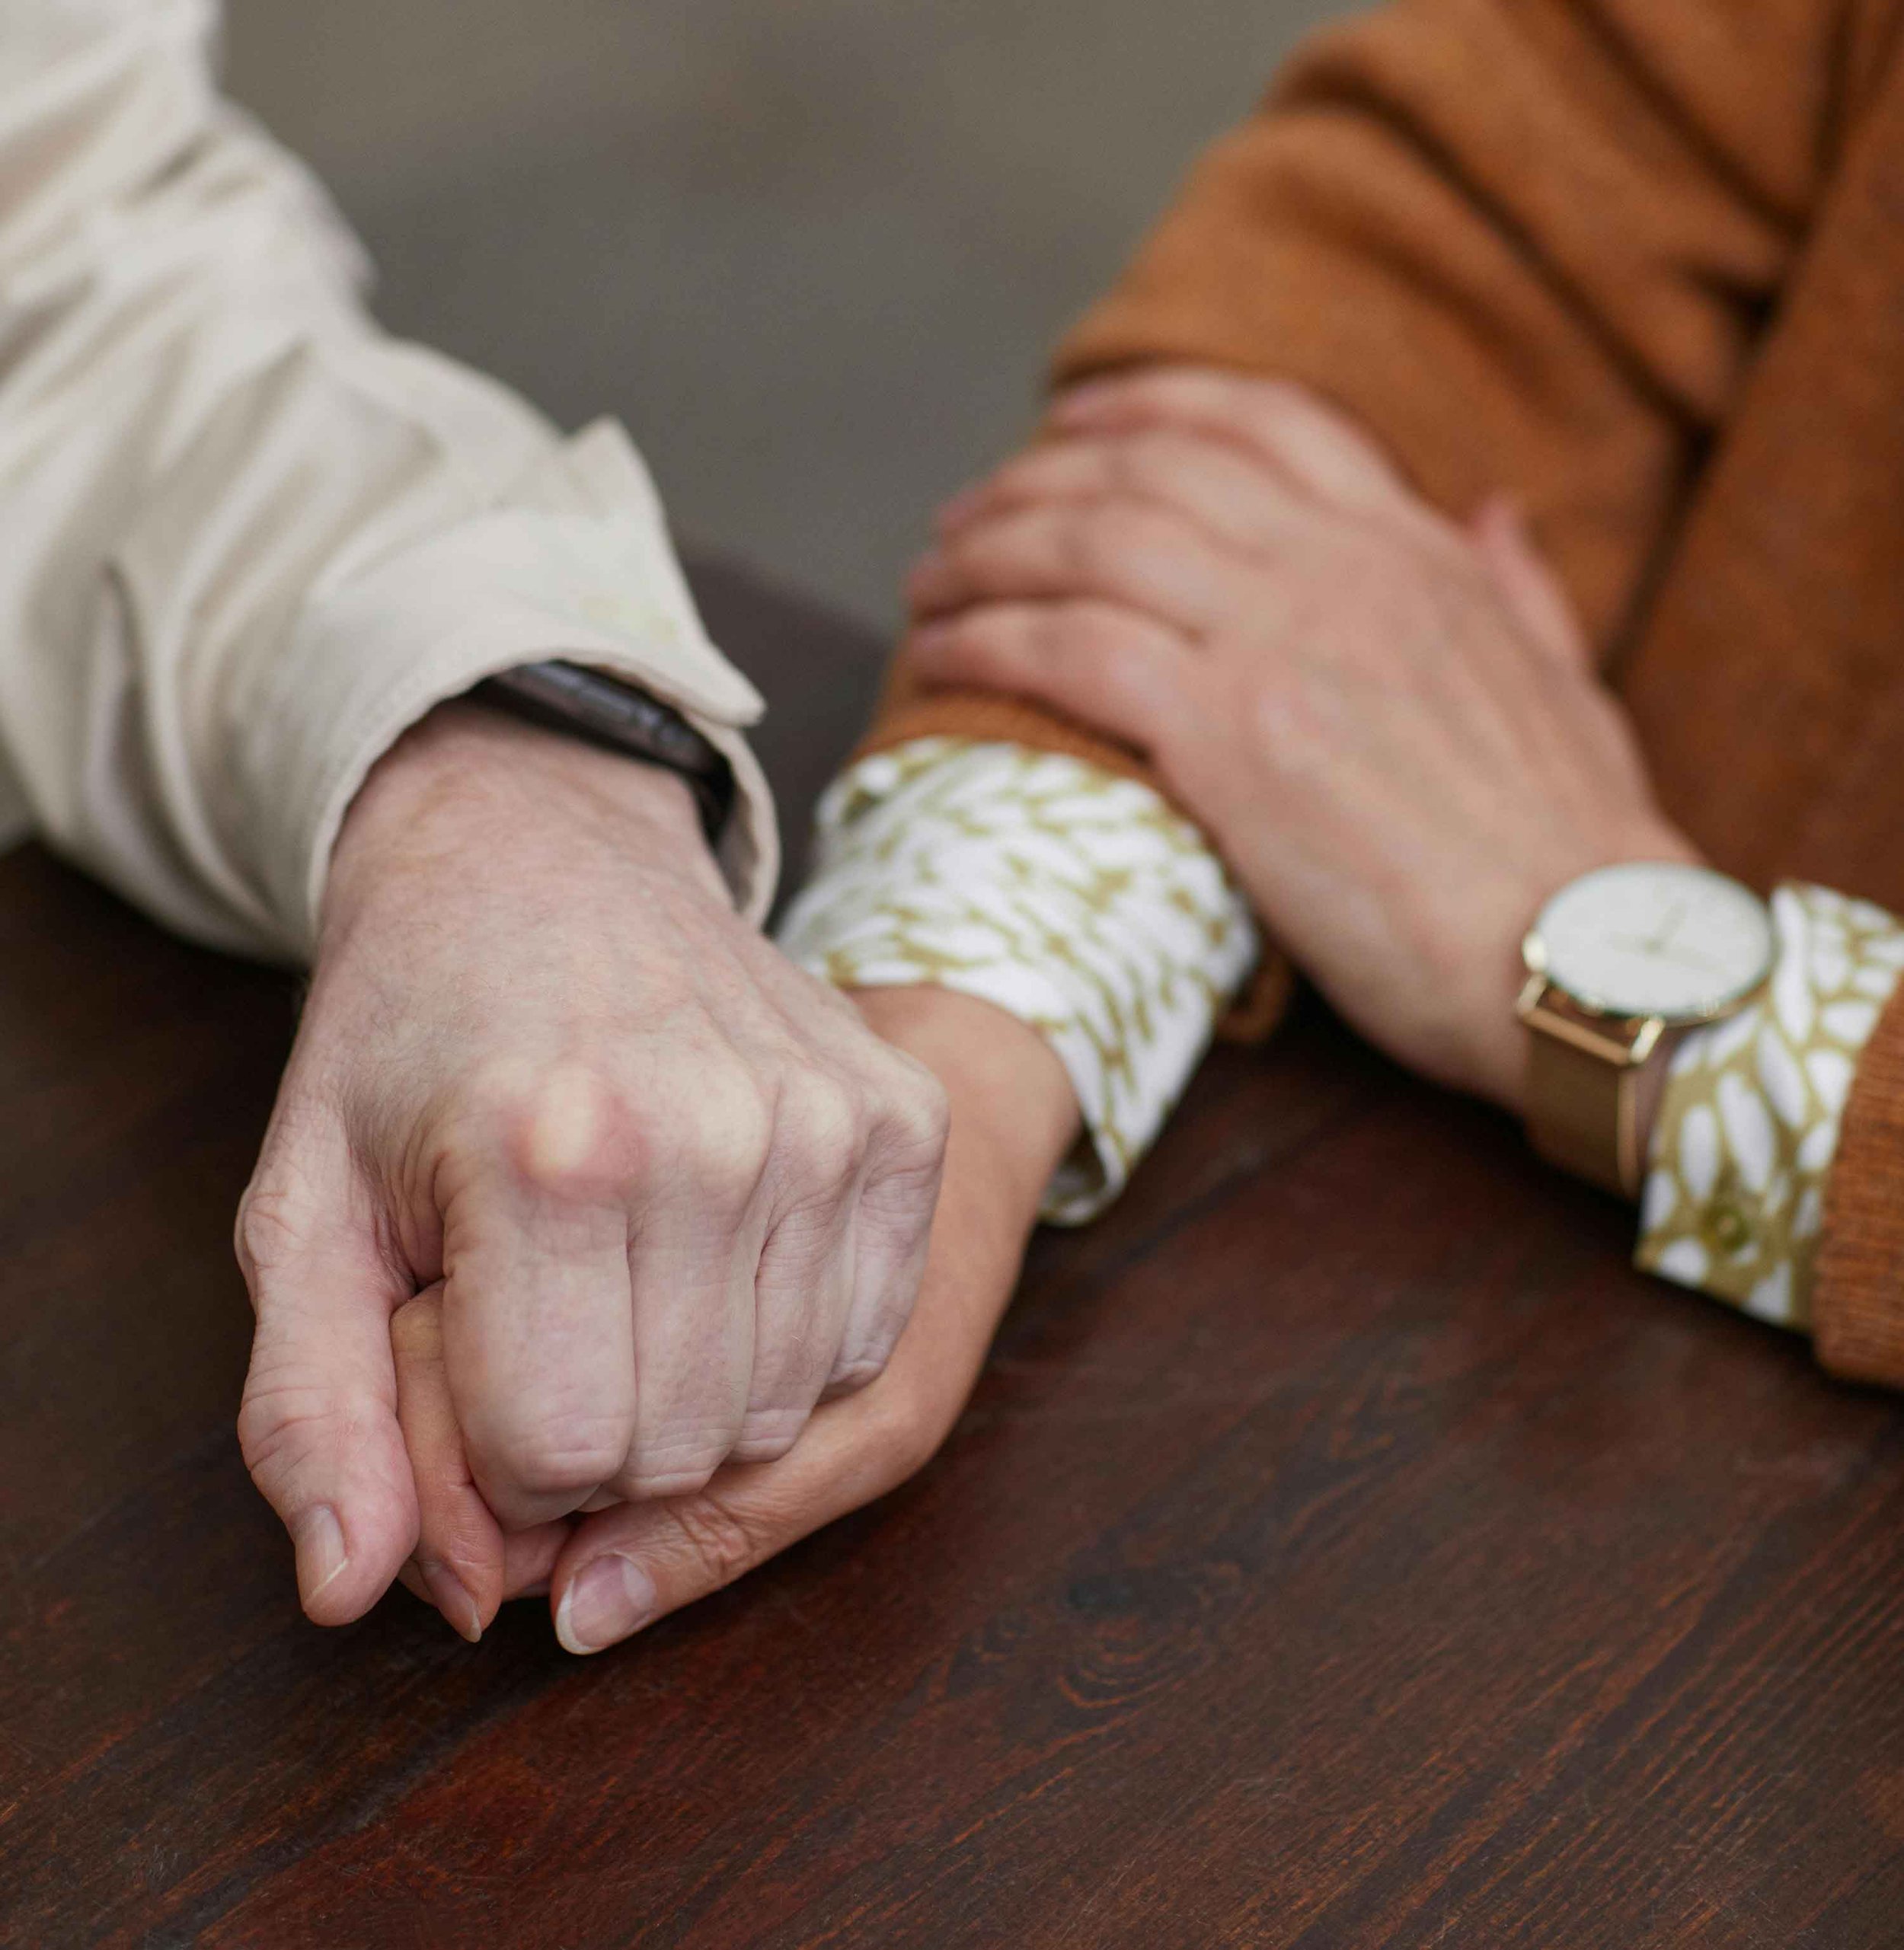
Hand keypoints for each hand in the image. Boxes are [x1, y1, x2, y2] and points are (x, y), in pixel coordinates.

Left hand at [235, 702, 950, 1630]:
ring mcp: (831, 1126)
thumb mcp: (306, 1208)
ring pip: (783, 1414)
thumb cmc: (416, 1037)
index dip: (496, 1442)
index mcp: (549, 1153)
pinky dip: (787, 1344)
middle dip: (593, 1435)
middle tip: (547, 1314)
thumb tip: (347, 1589)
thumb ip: (311, 1411)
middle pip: (676, 1452)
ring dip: (693, 1396)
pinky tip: (719, 1255)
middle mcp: (718, 1137)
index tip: (473, 1345)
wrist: (546, 855)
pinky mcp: (903, 1121)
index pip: (556, 1458)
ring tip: (630, 1281)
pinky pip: (866, 1340)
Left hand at [903, 364, 1697, 1111]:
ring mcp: (1282, 642)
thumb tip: (1490, 506)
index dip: (1143, 409)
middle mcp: (1339, 568)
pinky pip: (1070, 651)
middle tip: (963, 525)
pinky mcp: (1232, 738)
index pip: (1258, 422)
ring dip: (985, 555)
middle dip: (1030, 483)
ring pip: (1089, 545)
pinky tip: (940, 656)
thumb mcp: (1570, 681)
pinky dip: (988, 642)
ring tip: (927, 587)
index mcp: (1414, 549)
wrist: (1588, 954)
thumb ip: (1516, 583)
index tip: (1068, 424)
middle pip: (1141, 472)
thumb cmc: (1575, 848)